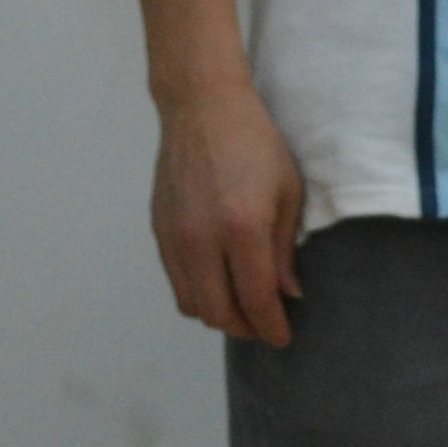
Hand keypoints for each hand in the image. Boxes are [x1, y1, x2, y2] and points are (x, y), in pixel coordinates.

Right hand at [151, 76, 307, 345]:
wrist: (202, 108)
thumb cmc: (255, 143)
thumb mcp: (289, 193)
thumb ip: (284, 250)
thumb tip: (288, 295)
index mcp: (241, 228)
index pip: (255, 299)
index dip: (271, 326)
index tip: (284, 338)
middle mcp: (201, 239)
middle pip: (217, 312)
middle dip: (245, 328)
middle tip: (267, 326)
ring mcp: (174, 237)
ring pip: (191, 304)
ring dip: (219, 315)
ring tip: (246, 307)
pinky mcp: (158, 232)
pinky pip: (176, 282)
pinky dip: (199, 293)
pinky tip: (221, 284)